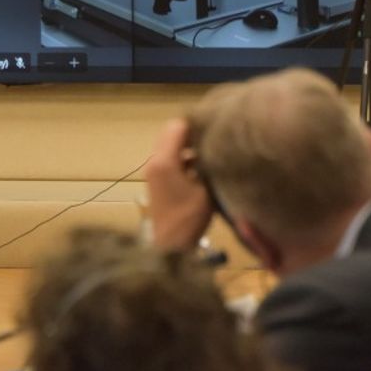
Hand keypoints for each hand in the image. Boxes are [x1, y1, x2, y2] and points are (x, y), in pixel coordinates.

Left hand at [142, 117, 211, 252]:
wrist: (169, 247)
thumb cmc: (189, 218)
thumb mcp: (205, 189)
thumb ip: (208, 163)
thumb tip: (216, 146)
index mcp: (165, 160)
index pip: (179, 125)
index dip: (198, 124)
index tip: (216, 126)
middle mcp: (155, 160)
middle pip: (172, 132)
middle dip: (192, 133)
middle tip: (215, 136)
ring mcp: (153, 170)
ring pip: (170, 145)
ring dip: (188, 145)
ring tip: (211, 149)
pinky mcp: (156, 180)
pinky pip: (169, 158)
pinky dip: (183, 157)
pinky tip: (201, 164)